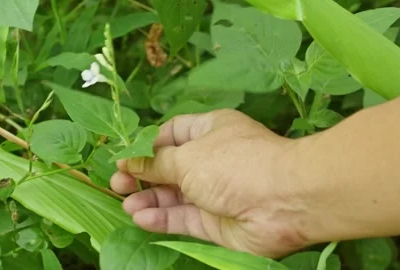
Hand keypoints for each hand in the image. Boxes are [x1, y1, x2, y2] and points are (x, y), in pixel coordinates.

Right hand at [110, 109, 314, 257]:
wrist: (282, 201)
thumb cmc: (233, 164)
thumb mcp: (187, 157)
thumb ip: (156, 163)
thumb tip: (130, 161)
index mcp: (209, 131)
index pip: (172, 134)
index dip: (147, 145)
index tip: (124, 157)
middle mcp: (211, 160)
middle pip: (169, 167)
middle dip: (142, 175)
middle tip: (117, 183)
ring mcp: (214, 192)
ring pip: (173, 195)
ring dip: (148, 198)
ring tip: (125, 202)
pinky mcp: (215, 221)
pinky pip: (183, 218)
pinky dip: (161, 218)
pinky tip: (140, 217)